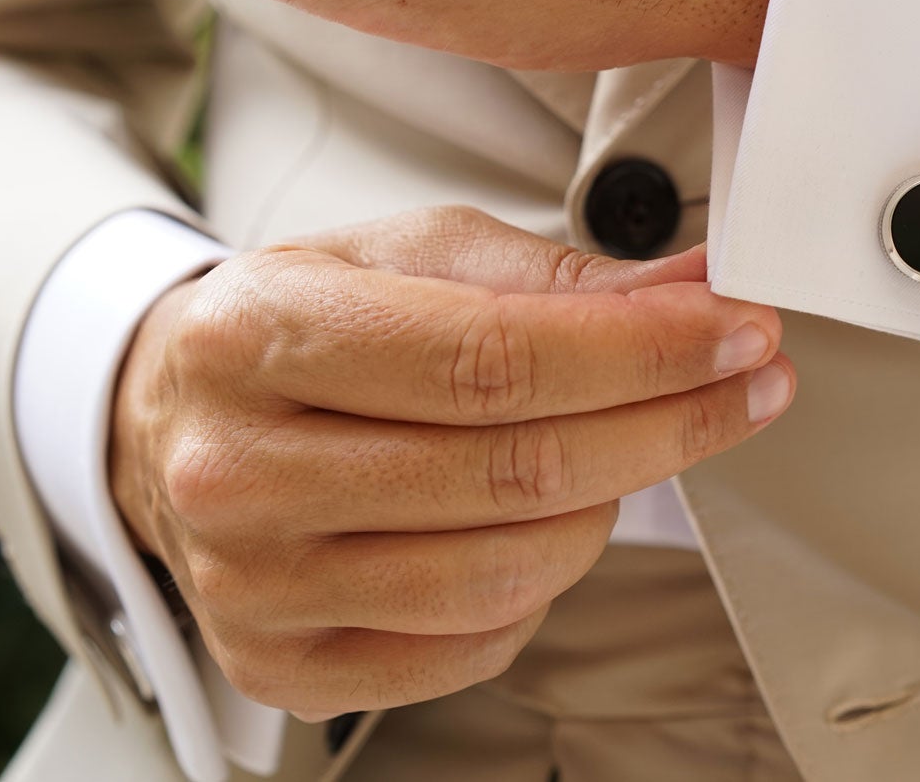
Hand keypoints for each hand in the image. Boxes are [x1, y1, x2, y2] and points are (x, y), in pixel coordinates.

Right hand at [108, 206, 792, 717]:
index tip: (737, 330)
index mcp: (256, 336)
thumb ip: (556, 273)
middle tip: (750, 379)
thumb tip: (695, 289)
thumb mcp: (409, 252)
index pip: (494, 360)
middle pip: (516, 472)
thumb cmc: (302, 324)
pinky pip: (477, 643)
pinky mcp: (285, 666)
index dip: (643, 353)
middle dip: (670, 423)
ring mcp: (255, 586)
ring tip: (638, 443)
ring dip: (614, 504)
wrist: (169, 420)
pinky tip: (554, 518)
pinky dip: (547, 581)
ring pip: (510, 571)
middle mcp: (238, 472)